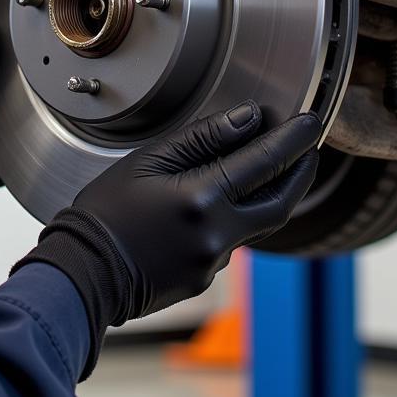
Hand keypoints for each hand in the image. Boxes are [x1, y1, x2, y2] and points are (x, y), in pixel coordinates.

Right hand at [12, 101, 320, 377]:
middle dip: (298, 171)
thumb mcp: (148, 160)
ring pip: (256, 222)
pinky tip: (212, 202)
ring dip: (266, 193)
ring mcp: (215, 261)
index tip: (310, 121)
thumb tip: (249, 120)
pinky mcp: (206, 277)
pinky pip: (231, 240)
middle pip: (279, 202)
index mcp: (202, 200)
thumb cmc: (107, 211)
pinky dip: (233, 216)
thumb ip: (203, 138)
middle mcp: (218, 235)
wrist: (85, 270)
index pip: (264, 163)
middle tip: (307, 146)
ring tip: (263, 165)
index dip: (292, 139)